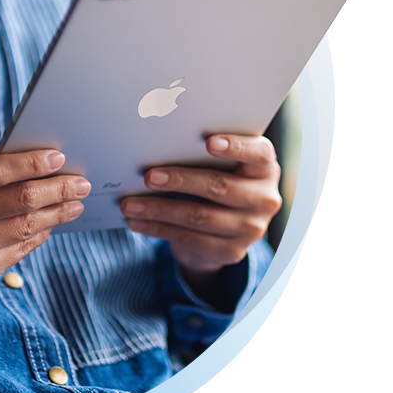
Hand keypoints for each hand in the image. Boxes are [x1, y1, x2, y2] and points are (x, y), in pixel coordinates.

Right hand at [0, 150, 89, 301]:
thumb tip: (38, 166)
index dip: (32, 163)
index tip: (58, 157)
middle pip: (21, 200)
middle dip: (58, 189)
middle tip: (80, 183)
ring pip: (28, 226)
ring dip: (58, 213)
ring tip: (75, 203)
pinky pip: (22, 248)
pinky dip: (42, 233)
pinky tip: (52, 223)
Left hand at [119, 135, 281, 286]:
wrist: (223, 228)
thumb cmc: (214, 179)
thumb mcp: (216, 165)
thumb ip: (199, 153)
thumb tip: (156, 142)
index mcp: (264, 168)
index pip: (258, 153)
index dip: (235, 147)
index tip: (208, 142)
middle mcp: (264, 198)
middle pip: (219, 186)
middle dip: (180, 180)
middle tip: (148, 176)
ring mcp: (251, 229)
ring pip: (198, 216)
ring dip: (158, 209)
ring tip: (129, 204)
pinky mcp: (231, 251)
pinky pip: (189, 239)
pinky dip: (157, 229)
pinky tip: (136, 222)